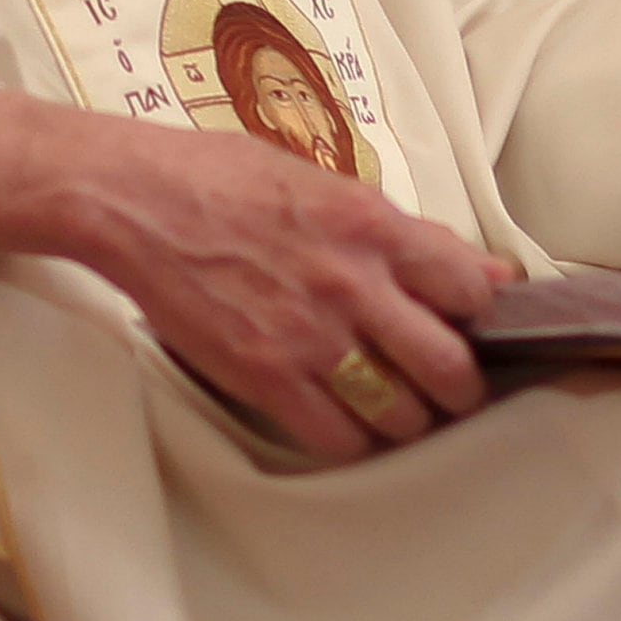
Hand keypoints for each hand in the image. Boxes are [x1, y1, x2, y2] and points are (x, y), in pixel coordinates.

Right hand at [0, 88, 517, 460]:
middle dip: (462, 387)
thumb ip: (400, 228)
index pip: (472, 287)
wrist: (134, 201)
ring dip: (410, 420)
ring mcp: (308, 336)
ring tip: (400, 411)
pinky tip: (347, 425)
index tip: (478, 325)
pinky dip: (352, 442)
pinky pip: (337, 438)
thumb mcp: (323, 181)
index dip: (485, 314)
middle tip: (453, 389)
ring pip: (400, 413)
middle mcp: (351, 284)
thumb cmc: (223, 177)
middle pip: (449, 366)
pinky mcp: (264, 376)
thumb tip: (477, 265)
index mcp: (372, 225)